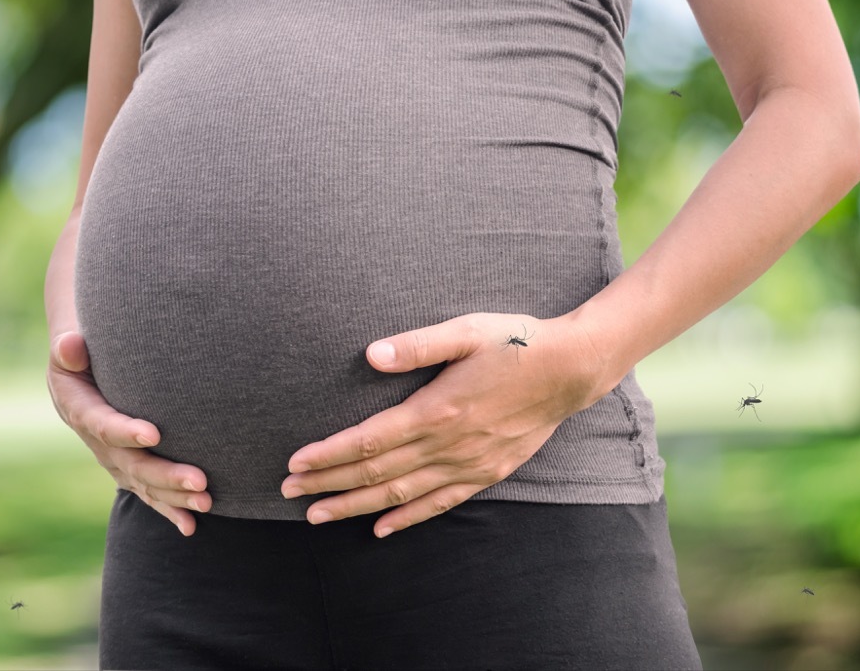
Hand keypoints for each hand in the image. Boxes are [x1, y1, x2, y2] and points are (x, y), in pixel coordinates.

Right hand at [47, 331, 210, 535]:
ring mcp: (114, 460)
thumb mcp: (67, 346)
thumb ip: (69, 347)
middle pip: (131, 464)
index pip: (103, 424)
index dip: (125, 431)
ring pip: (144, 484)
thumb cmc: (81, 352)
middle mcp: (98, 443)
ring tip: (206, 501)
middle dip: (165, 474)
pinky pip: (148, 494)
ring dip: (174, 497)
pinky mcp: (128, 469)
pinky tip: (190, 527)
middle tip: (199, 480)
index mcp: (80, 410)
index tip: (154, 434)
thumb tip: (71, 345)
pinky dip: (169, 510)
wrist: (81, 374)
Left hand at [280, 312, 606, 536]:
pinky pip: (439, 504)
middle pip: (375, 473)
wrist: (571, 369)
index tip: (294, 464)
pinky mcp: (485, 473)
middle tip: (287, 494)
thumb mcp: (466, 330)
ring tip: (318, 516)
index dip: (328, 455)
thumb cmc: (515, 342)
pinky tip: (381, 528)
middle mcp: (448, 445)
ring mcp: (467, 464)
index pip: (368, 441)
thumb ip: (417, 344)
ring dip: (355, 506)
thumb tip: (371, 354)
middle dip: (328, 485)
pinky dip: (407, 518)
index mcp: (436, 410)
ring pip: (400, 494)